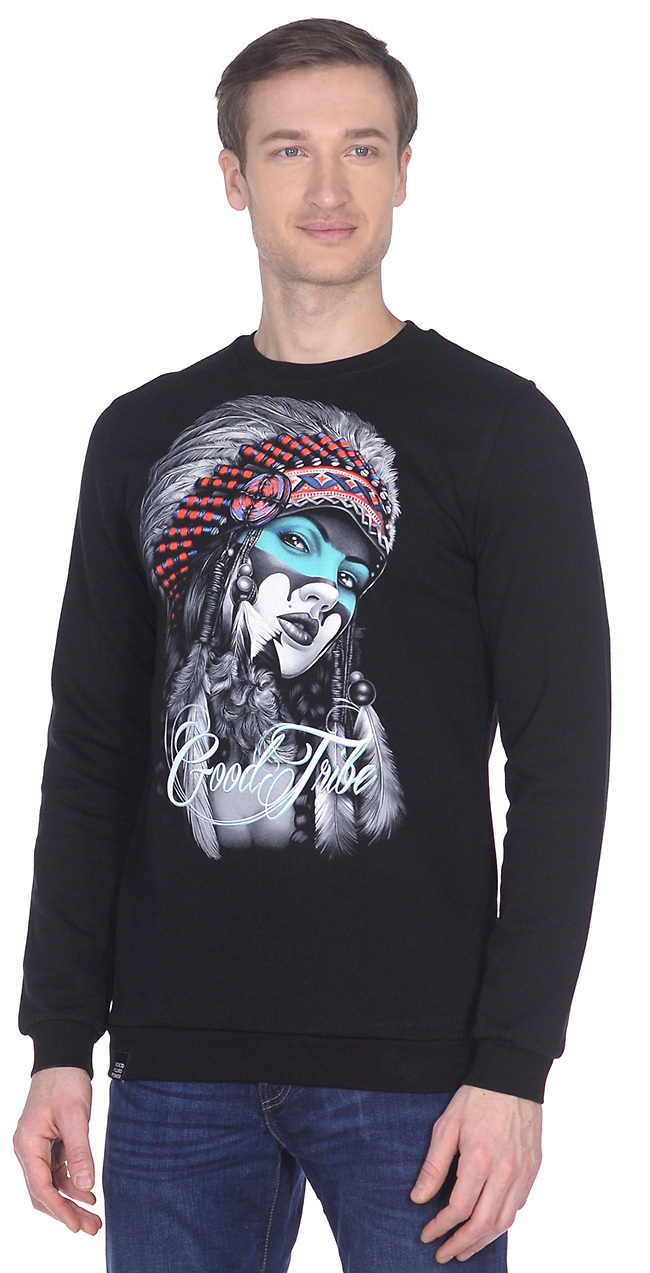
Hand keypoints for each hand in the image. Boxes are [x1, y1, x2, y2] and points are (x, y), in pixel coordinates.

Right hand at [13, 1066, 101, 1235]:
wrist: (63, 1057)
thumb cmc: (65, 1082)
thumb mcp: (75, 1116)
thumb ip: (80, 1152)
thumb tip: (85, 1187)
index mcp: (28, 1144)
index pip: (40, 1187)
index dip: (58, 1209)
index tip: (76, 1225)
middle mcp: (28, 1149)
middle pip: (44, 1192)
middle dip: (66, 1212)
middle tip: (91, 1228)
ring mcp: (37, 1148)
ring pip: (51, 1185)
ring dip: (71, 1201)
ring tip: (94, 1218)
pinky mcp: (49, 1144)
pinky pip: (57, 1172)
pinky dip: (72, 1184)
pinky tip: (89, 1194)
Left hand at [410, 1083, 541, 1262]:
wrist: (512, 1077)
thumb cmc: (476, 1099)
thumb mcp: (446, 1126)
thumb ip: (433, 1166)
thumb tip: (418, 1199)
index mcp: (480, 1160)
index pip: (459, 1209)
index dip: (440, 1227)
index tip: (426, 1235)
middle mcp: (505, 1172)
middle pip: (483, 1224)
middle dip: (460, 1244)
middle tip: (443, 1255)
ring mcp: (522, 1173)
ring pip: (504, 1222)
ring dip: (482, 1241)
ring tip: (464, 1250)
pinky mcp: (533, 1169)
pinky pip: (518, 1206)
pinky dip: (501, 1223)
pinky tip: (488, 1226)